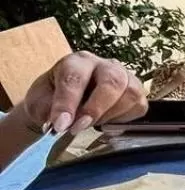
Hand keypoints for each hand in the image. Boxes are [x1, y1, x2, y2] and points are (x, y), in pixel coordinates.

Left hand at [22, 52, 148, 136]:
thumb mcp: (39, 103)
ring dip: (110, 115)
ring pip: (130, 93)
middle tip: (79, 128)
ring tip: (91, 124)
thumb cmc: (51, 100)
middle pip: (112, 81)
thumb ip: (48, 110)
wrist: (64, 103)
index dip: (68, 103)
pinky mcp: (136, 91)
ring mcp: (124, 76)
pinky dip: (123, 119)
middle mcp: (104, 64)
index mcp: (76, 62)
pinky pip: (139, 106)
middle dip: (96, 108)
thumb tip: (62, 122)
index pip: (75, 77)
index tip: (60, 125)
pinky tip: (106, 120)